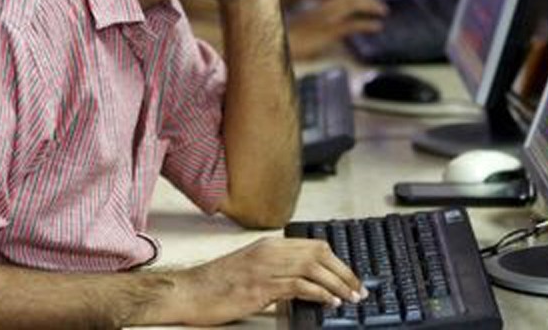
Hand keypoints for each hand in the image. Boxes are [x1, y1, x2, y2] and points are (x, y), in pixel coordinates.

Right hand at [174, 237, 364, 325]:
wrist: (189, 292)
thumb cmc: (215, 284)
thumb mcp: (250, 268)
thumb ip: (275, 269)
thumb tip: (303, 282)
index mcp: (268, 245)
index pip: (313, 245)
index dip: (337, 261)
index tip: (349, 276)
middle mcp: (269, 252)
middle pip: (319, 254)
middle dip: (344, 272)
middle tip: (358, 289)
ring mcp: (265, 268)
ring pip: (313, 268)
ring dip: (337, 283)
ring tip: (350, 298)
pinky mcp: (260, 286)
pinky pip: (298, 285)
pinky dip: (319, 292)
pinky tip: (329, 302)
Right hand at [288, 0, 387, 59]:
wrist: (266, 50)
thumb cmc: (280, 47)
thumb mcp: (298, 39)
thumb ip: (312, 35)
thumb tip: (321, 40)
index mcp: (313, 12)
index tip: (368, 1)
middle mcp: (318, 12)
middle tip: (381, 7)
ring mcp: (321, 20)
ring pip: (351, 2)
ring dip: (370, 4)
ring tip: (383, 11)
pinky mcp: (324, 33)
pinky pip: (350, 23)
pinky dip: (366, 23)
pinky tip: (377, 26)